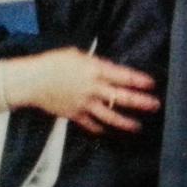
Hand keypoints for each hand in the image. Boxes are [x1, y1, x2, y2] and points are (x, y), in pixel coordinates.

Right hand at [5, 47, 159, 134]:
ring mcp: (84, 103)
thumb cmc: (53, 63)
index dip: (139, 80)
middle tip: (155, 105)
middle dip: (140, 102)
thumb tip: (109, 70)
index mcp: (94, 70)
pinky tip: (108, 131)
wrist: (31, 81)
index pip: (122, 76)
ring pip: (109, 115)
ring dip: (125, 122)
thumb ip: (96, 64)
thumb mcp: (77, 55)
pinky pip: (90, 124)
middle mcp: (92, 88)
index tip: (152, 84)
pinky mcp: (74, 114)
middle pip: (121, 97)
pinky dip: (100, 128)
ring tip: (138, 126)